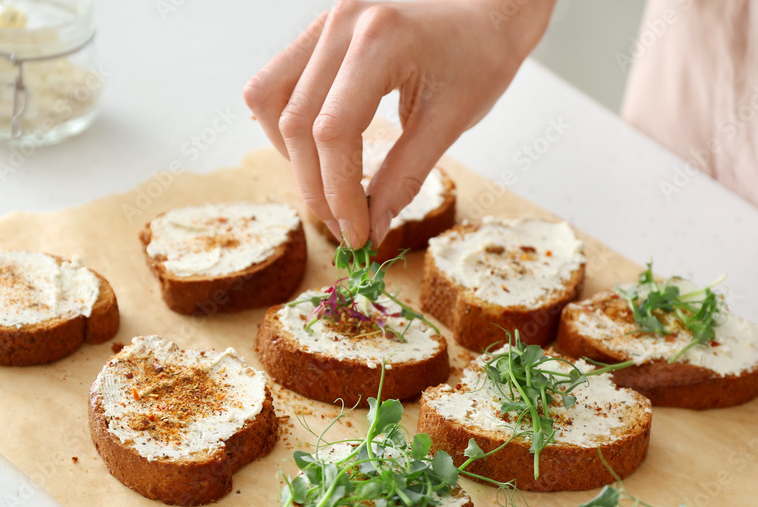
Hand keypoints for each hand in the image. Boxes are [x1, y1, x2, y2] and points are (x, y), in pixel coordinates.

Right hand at [244, 0, 554, 247]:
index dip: (339, 192)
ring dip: (292, 157)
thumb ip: (407, 175)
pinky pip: (279, 82)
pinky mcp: (321, 30)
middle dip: (316, 187)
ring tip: (328, 191)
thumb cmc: (480, 56)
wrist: (487, 9)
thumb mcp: (451, 121)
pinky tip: (319, 155)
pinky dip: (290, 126)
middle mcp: (341, 23)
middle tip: (344, 227)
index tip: (357, 233)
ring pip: (270, 99)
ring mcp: (325, 22)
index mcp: (380, 39)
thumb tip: (373, 226)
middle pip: (297, 122)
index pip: (334, 131)